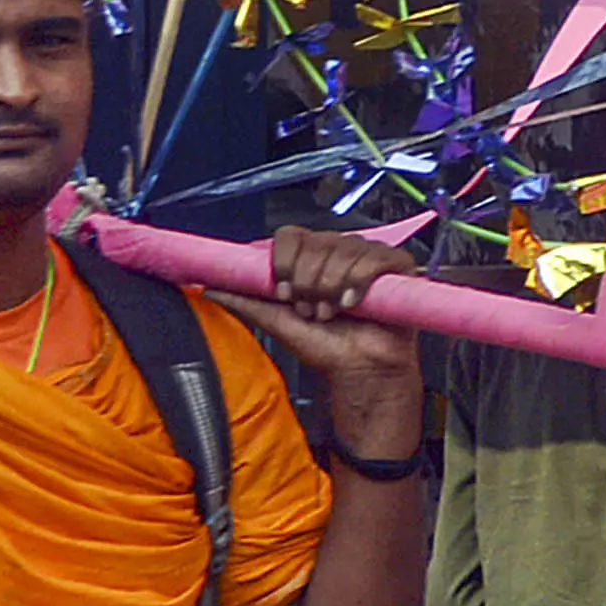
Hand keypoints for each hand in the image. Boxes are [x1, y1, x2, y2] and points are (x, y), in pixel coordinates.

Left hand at [223, 227, 426, 455]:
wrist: (359, 370)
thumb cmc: (325, 346)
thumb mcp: (278, 322)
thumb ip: (246, 300)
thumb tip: (209, 285)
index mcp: (310, 258)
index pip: (291, 235)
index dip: (285, 262)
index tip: (284, 292)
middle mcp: (338, 251)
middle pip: (317, 242)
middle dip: (309, 282)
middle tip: (312, 310)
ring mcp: (367, 257)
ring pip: (344, 250)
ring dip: (332, 288)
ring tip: (333, 313)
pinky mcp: (396, 267)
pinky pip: (376, 258)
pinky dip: (360, 280)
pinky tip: (352, 303)